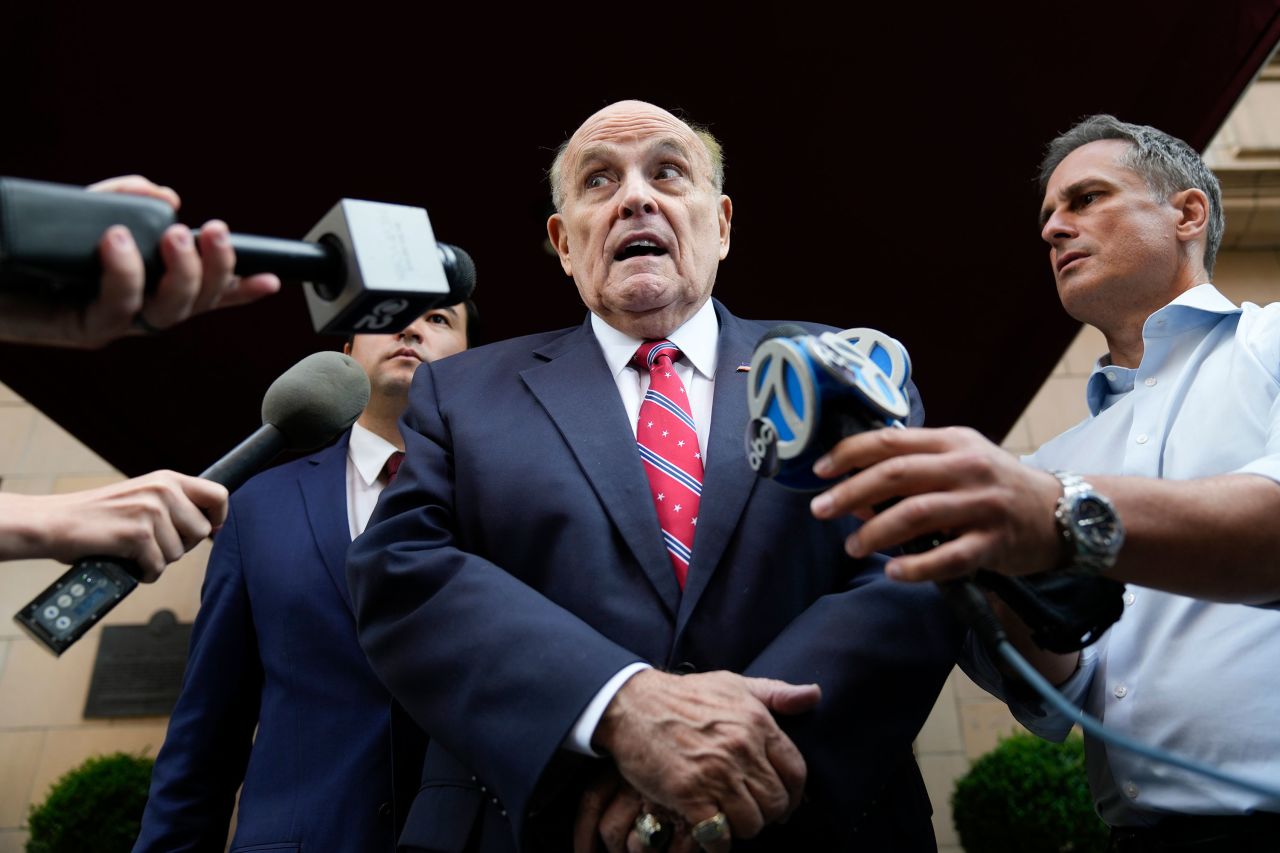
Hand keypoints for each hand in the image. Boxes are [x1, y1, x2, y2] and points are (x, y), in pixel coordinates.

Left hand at [0, 175, 279, 347]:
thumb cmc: (23, 252)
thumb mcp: (82, 211)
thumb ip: (123, 198)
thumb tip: (167, 196)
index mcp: (142, 288)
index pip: (203, 293)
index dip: (239, 289)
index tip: (271, 280)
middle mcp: (135, 310)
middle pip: (197, 302)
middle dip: (217, 267)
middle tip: (214, 232)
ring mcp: (113, 323)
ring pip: (170, 311)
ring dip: (184, 272)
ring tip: (176, 234)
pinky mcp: (85, 327)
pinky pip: (119, 305)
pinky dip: (126, 271)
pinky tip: (118, 240)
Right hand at [0, 470, 228, 580]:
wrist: (53, 522)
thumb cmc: (97, 517)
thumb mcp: (142, 497)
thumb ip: (174, 505)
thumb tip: (212, 526)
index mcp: (167, 479)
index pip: (219, 495)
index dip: (218, 518)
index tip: (209, 531)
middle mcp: (163, 490)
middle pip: (201, 532)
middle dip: (181, 546)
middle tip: (152, 544)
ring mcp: (151, 511)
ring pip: (179, 553)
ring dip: (158, 560)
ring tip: (133, 550)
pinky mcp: (137, 534)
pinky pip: (158, 567)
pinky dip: (144, 573)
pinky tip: (128, 564)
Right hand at [592, 669, 819, 850]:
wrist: (632, 705)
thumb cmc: (685, 695)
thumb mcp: (734, 684)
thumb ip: (776, 693)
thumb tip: (815, 695)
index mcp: (757, 723)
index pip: (796, 772)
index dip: (794, 794)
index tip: (783, 802)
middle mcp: (741, 749)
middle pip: (776, 802)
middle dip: (768, 814)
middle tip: (752, 812)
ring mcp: (715, 773)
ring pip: (751, 823)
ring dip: (743, 828)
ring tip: (730, 819)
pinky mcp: (688, 795)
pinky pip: (719, 835)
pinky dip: (718, 842)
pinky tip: (710, 831)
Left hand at [808, 426, 1062, 582]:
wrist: (1064, 513)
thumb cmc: (997, 486)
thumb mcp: (959, 462)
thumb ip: (911, 471)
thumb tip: (854, 493)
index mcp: (952, 442)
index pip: (889, 442)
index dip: (848, 454)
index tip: (819, 471)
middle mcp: (966, 468)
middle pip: (895, 475)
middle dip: (850, 493)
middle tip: (821, 510)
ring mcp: (982, 506)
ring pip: (915, 514)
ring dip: (875, 532)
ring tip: (853, 547)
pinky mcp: (994, 544)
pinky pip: (948, 557)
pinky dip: (916, 566)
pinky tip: (893, 572)